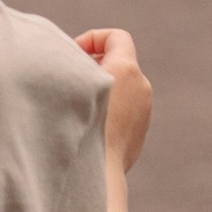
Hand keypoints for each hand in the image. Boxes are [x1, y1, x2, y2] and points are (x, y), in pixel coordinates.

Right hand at [75, 26, 152, 172]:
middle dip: (94, 66)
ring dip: (101, 89)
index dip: (94, 38)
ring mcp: (144, 110)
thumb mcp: (72, 84)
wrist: (100, 173)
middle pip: (118, 62)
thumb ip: (74, 66)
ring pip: (121, 88)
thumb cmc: (79, 127)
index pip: (117, 37)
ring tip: (76, 104)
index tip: (74, 54)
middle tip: (70, 79)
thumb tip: (68, 60)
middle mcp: (141, 86)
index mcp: (127, 70)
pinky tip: (86, 124)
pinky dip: (108, 109)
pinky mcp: (141, 131)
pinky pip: (124, 110)